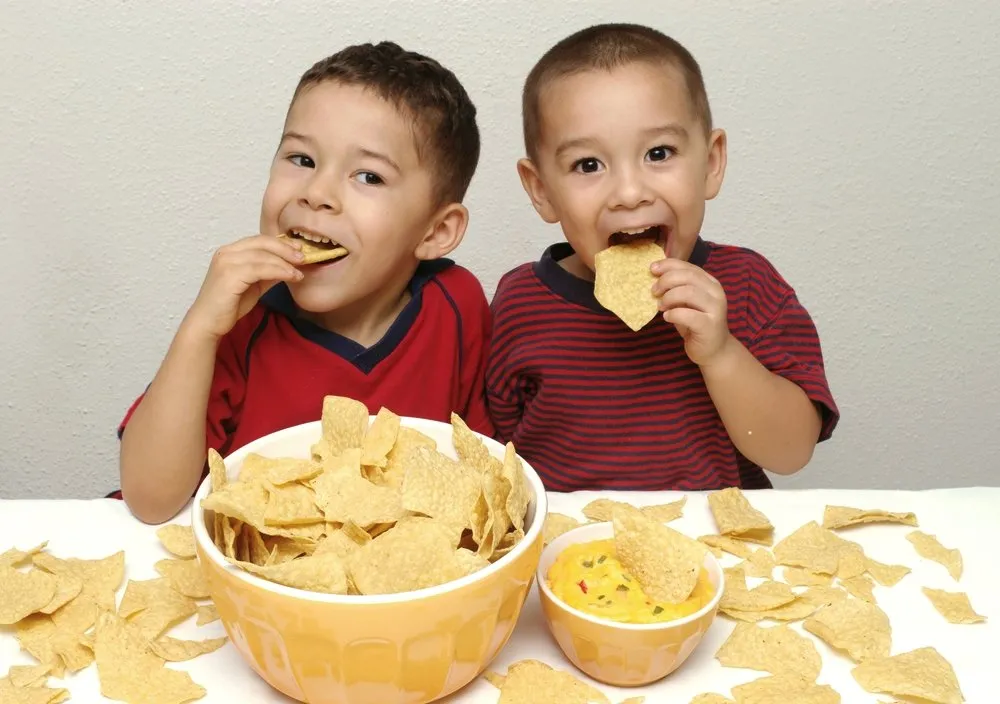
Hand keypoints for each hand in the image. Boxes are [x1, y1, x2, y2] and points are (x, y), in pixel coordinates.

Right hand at [184, 235, 303, 339]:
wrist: (209, 323)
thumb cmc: (229, 305)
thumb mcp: (253, 285)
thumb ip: (267, 273)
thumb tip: (289, 267)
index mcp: (230, 252)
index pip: (259, 240)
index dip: (281, 243)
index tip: (298, 249)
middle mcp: (226, 253)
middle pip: (262, 243)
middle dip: (286, 249)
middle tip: (303, 257)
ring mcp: (226, 263)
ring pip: (263, 256)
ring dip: (285, 263)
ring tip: (299, 271)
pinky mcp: (229, 276)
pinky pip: (260, 269)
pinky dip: (279, 271)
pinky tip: (290, 277)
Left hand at [651, 258, 732, 365]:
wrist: (714, 350)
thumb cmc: (696, 324)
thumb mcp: (685, 303)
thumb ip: (676, 289)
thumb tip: (655, 276)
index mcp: (710, 283)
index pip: (689, 266)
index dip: (669, 265)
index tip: (652, 268)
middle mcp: (716, 292)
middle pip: (688, 276)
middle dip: (666, 280)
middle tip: (654, 291)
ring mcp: (715, 309)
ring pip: (689, 292)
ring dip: (669, 297)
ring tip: (660, 306)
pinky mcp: (710, 326)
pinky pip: (688, 315)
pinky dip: (673, 314)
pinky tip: (667, 317)